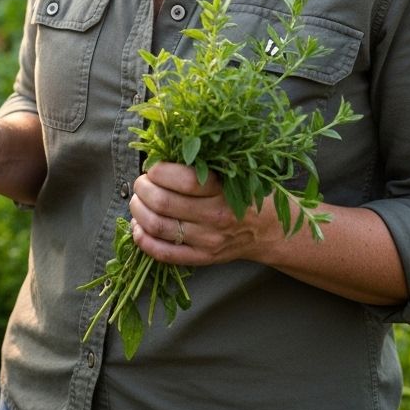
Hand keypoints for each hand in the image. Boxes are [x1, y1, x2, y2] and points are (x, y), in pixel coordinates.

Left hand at [129, 161, 274, 266]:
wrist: (270, 230)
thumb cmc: (246, 192)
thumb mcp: (232, 171)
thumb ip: (201, 162)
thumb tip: (162, 150)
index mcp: (223, 191)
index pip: (183, 180)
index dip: (158, 170)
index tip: (153, 166)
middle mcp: (215, 217)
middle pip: (163, 203)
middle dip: (143, 188)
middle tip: (142, 181)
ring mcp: (207, 241)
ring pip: (157, 227)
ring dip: (138, 211)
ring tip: (138, 200)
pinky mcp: (201, 259)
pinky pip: (163, 253)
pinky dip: (143, 239)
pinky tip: (138, 226)